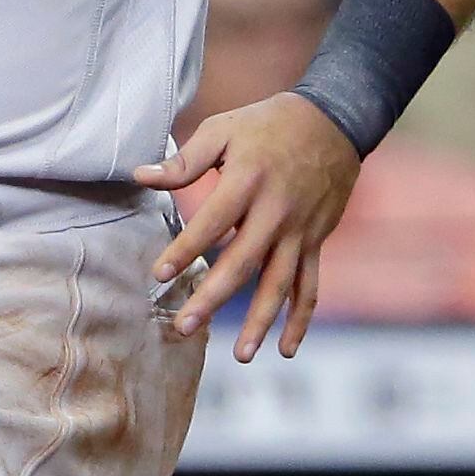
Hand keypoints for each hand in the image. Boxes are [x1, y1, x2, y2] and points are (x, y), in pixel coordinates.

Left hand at [138, 92, 365, 360]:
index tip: (159, 275)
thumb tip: (140, 176)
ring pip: (280, 284)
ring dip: (260, 321)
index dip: (185, 250)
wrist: (334, 121)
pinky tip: (285, 349)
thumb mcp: (223, 129)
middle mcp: (276, 211)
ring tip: (240, 354)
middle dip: (214, 297)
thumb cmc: (267, 124)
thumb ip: (184, 161)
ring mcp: (299, 231)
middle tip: (185, 327)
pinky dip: (300, 320)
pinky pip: (310, 287)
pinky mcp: (316, 242)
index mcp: (247, 181)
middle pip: (243, 262)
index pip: (211, 222)